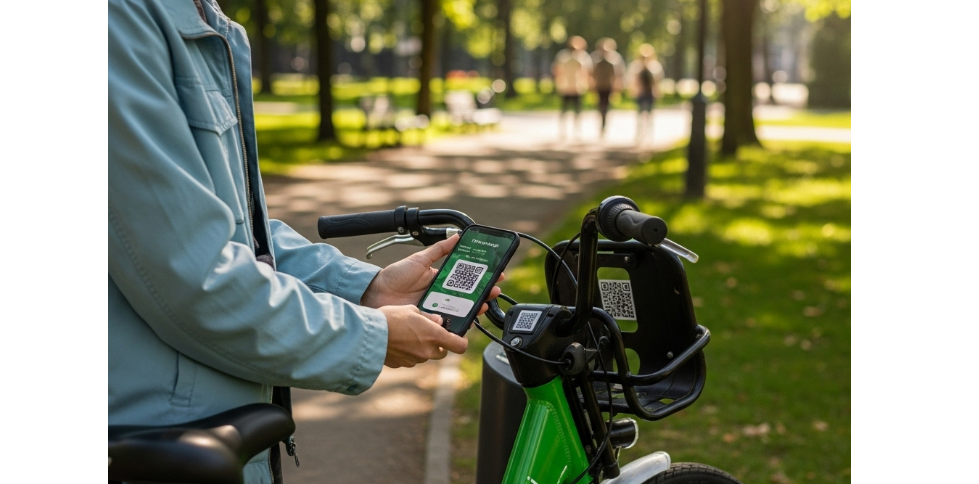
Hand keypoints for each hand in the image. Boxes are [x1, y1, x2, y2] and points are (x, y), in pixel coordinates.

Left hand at [361, 234, 504, 315]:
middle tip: (494, 289)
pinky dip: (458, 322)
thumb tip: (457, 236)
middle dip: (484, 293)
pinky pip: (448, 323)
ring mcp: (437, 309)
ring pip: (461, 310)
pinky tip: (467, 319)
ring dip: (476, 308)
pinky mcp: (430, 321)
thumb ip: (438, 249)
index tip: (495, 274)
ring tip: (484, 303)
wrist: (376, 293)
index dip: (481, 277)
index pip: (466, 279)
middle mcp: (441, 294)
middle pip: (468, 296)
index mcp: (440, 279)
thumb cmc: (395, 275)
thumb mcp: (419, 259)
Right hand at [380, 305, 467, 367]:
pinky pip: (411, 359)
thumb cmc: (390, 318)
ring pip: (425, 356)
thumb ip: (429, 317)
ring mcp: (414, 360)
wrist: (367, 334)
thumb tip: (439, 321)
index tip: (459, 337)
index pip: (459, 346)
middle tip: (430, 333)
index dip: (462, 342)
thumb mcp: (412, 310)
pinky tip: (398, 342)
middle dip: (439, 345)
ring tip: (408, 335)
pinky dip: (409, 352)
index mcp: (433, 336)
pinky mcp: (402, 364)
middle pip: (442, 353)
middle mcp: (427, 351)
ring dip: (422, 348)